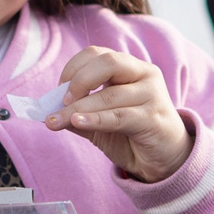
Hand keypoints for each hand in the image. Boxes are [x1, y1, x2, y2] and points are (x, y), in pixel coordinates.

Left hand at [45, 46, 193, 183]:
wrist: (165, 160)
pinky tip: (77, 123)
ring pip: (110, 94)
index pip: (97, 54)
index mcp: (130, 67)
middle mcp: (144, 73)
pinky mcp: (154, 118)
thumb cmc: (132, 135)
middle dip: (79, 80)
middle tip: (61, 101)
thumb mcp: (100, 123)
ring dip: (79, 109)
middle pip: (108, 63)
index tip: (58, 91)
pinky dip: (95, 119)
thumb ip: (78, 114)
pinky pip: (119, 116)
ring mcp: (153, 94)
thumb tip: (48, 113)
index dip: (73, 68)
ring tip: (57, 121)